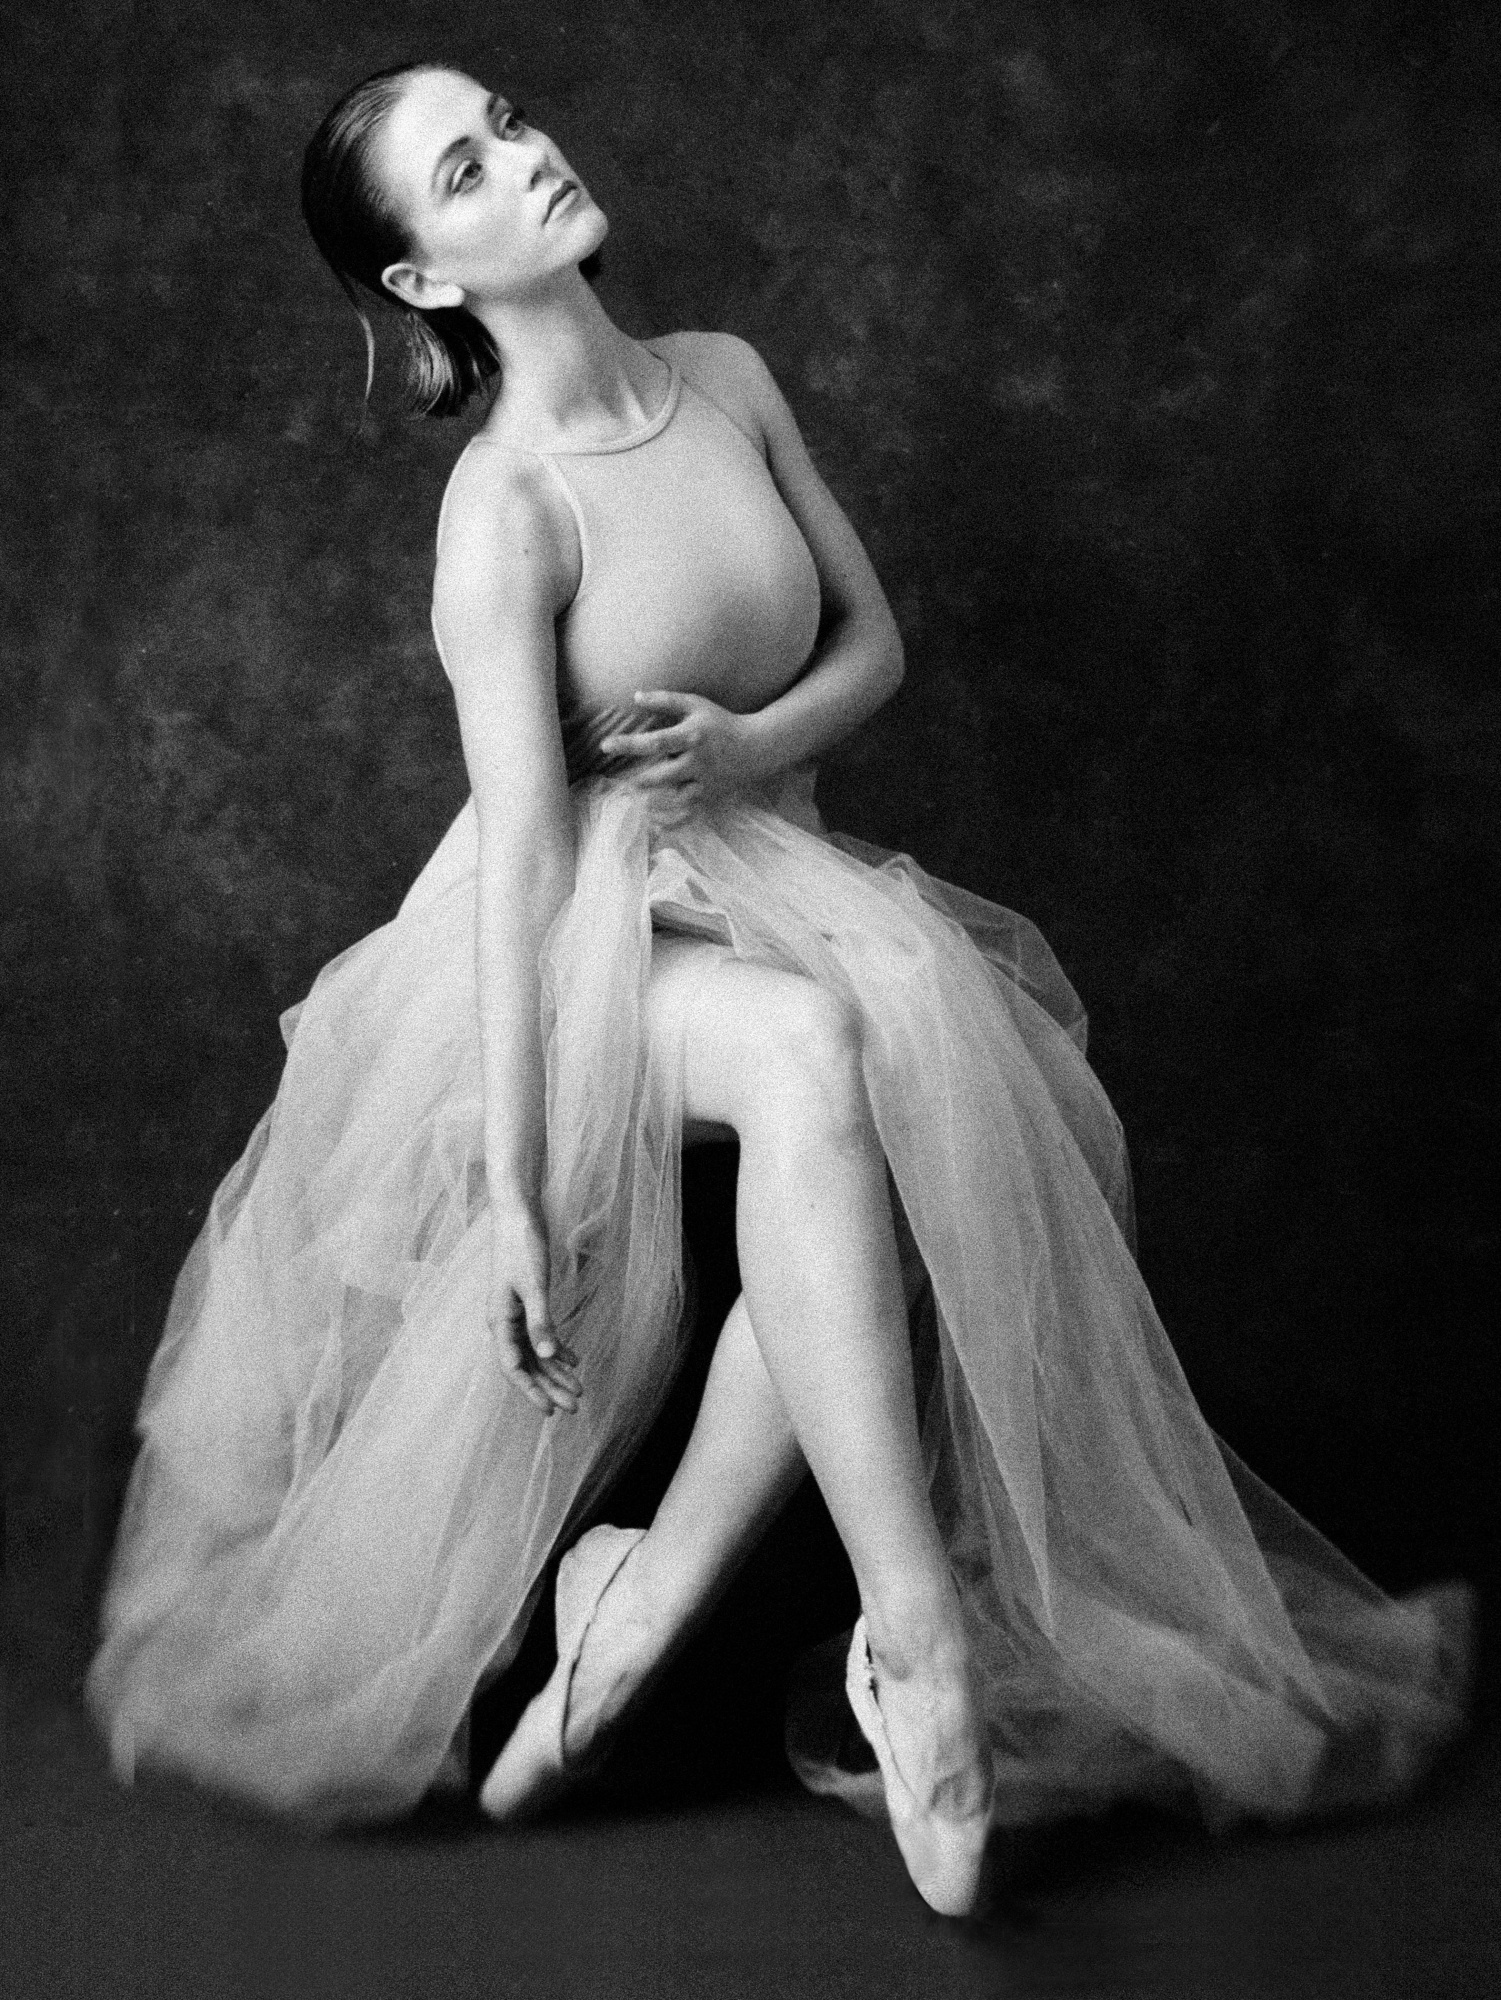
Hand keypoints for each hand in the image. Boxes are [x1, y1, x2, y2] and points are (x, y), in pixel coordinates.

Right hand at [488, 1202, 580, 1416]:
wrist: (517, 1214)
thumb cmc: (521, 1246)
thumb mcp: (534, 1285)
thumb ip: (540, 1322)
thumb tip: (548, 1357)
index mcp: (499, 1321)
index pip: (513, 1367)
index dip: (531, 1391)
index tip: (550, 1411)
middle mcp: (504, 1323)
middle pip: (528, 1364)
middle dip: (551, 1387)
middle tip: (575, 1407)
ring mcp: (514, 1314)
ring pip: (536, 1352)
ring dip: (556, 1373)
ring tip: (579, 1390)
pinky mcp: (526, 1303)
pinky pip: (540, 1335)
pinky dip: (558, 1348)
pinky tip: (575, 1361)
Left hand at [599, 691, 760, 827]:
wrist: (756, 747)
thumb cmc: (720, 722)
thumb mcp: (696, 705)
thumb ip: (666, 700)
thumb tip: (635, 696)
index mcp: (692, 736)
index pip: (656, 741)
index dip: (629, 744)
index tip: (605, 745)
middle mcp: (698, 762)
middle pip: (662, 775)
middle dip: (639, 780)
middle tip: (621, 783)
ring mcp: (706, 783)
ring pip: (675, 800)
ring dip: (652, 804)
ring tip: (635, 805)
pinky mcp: (710, 799)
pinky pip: (689, 816)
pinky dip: (671, 825)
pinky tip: (654, 828)